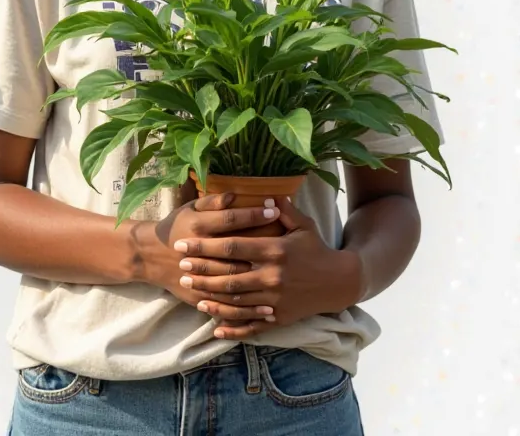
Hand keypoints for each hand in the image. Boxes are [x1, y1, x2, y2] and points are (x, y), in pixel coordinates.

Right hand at [136, 192, 281, 324]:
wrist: (151, 255)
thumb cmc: (176, 226)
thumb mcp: (191, 208)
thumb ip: (213, 201)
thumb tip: (236, 194)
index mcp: (197, 226)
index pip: (229, 220)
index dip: (251, 215)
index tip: (272, 210)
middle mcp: (198, 252)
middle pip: (234, 252)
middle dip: (260, 247)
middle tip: (286, 246)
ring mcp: (198, 277)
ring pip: (232, 281)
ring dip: (258, 282)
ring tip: (284, 281)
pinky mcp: (199, 296)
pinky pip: (226, 305)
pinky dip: (247, 309)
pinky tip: (267, 309)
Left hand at [172, 196, 362, 339]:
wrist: (339, 282)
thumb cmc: (317, 249)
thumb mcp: (303, 225)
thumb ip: (283, 209)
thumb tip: (266, 192)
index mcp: (274, 250)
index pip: (232, 247)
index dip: (205, 246)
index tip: (185, 245)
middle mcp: (272, 276)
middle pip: (228, 276)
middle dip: (202, 272)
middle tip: (180, 267)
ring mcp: (275, 300)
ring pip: (236, 301)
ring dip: (211, 297)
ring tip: (191, 292)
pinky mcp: (279, 318)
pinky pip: (251, 325)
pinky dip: (232, 327)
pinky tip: (215, 327)